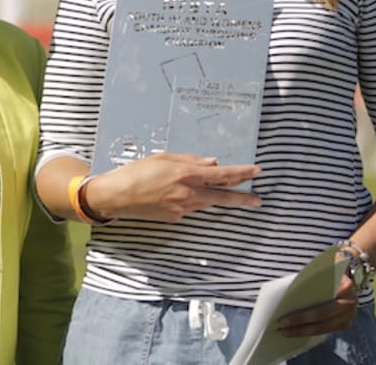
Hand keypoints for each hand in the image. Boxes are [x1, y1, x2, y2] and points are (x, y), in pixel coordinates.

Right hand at [85, 153, 259, 221]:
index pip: (221, 174)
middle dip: (242, 197)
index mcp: (186, 174)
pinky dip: (191, 199)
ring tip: (232, 195)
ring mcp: (182, 209)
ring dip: (218, 198)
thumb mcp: (164, 158)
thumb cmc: (136, 172)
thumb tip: (212, 163)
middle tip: (258, 199)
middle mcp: (188, 193)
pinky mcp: (174, 218)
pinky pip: (189, 207)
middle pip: (222, 196)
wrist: (117, 196)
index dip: (241, 173)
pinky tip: (178, 194)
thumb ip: (190, 160)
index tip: (256, 172)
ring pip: (206, 202)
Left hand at [276, 271, 358, 337]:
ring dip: (303, 331)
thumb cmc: (331, 269)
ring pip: (323, 328)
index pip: (321, 306)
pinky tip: (297, 332)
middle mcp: (350, 303)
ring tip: (284, 332)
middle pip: (321, 319)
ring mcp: (349, 315)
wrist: (351, 274)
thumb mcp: (324, 267)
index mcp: (345, 287)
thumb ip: (311, 277)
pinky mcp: (345, 323)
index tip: (283, 318)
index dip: (302, 315)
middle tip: (281, 326)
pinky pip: (326, 330)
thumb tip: (287, 292)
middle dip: (299, 324)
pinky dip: (311, 331)